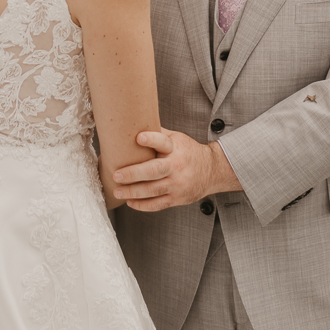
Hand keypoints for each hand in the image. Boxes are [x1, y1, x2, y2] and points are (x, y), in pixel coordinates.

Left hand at [112, 128, 241, 211]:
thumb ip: (158, 134)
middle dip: (134, 173)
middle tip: (117, 174)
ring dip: (133, 192)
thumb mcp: (177, 138)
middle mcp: (176, 166)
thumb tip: (134, 124)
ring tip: (118, 191)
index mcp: (176, 148)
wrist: (212, 171)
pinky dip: (143, 205)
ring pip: (153, 190)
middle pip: (154, 171)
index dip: (151, 140)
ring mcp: (177, 184)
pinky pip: (158, 204)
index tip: (138, 137)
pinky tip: (130, 202)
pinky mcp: (177, 198)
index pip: (163, 142)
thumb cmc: (188, 151)